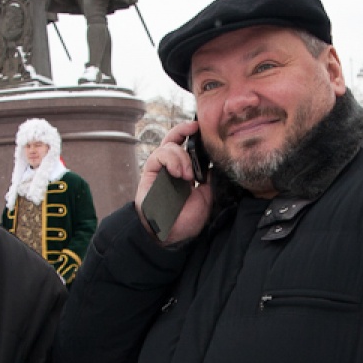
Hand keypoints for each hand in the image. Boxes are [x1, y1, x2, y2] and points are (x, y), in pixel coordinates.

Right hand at [135, 121, 212, 244]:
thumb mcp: (206, 197)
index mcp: (185, 172)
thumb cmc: (186, 220)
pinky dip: (170, 159)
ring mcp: (160, 170)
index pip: (187, 148)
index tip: (201, 129)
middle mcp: (171, 168)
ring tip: (188, 175)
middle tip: (194, 128)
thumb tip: (213, 163)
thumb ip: (207, 179)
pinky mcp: (149, 173)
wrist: (169, 235)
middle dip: (184, 130)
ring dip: (181, 156)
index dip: (192, 136)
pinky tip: (178, 173)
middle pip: (174, 139)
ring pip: (168, 146)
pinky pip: (158, 156)